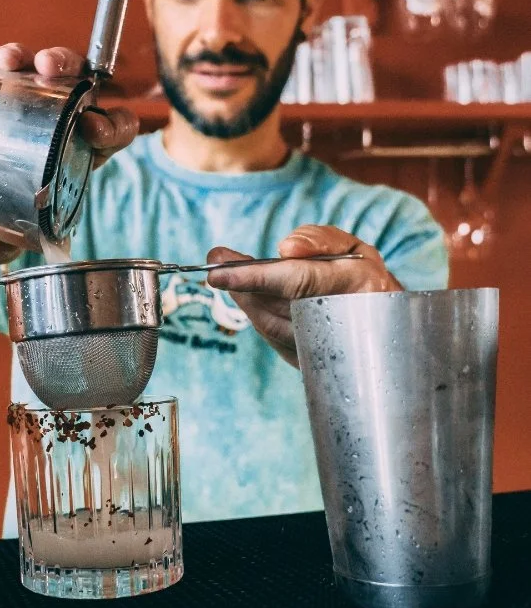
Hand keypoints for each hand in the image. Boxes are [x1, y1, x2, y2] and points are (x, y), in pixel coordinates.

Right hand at [0, 42, 138, 262]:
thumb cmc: (19, 200)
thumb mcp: (18, 223)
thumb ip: (7, 238)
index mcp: (87, 148)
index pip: (117, 127)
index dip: (113, 125)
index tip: (92, 128)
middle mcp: (68, 113)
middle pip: (80, 79)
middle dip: (66, 66)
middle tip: (46, 69)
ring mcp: (39, 93)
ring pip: (41, 64)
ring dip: (25, 56)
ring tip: (6, 62)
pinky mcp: (8, 83)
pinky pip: (5, 63)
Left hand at [206, 225, 400, 367]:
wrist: (391, 328)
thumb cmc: (365, 277)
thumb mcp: (351, 247)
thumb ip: (317, 240)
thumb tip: (285, 248)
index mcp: (359, 282)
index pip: (297, 279)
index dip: (254, 276)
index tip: (217, 273)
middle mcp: (349, 318)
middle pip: (277, 307)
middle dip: (243, 289)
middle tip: (217, 270)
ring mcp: (334, 349)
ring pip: (273, 329)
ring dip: (247, 304)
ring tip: (229, 279)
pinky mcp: (317, 367)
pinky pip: (277, 343)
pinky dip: (260, 321)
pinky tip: (251, 302)